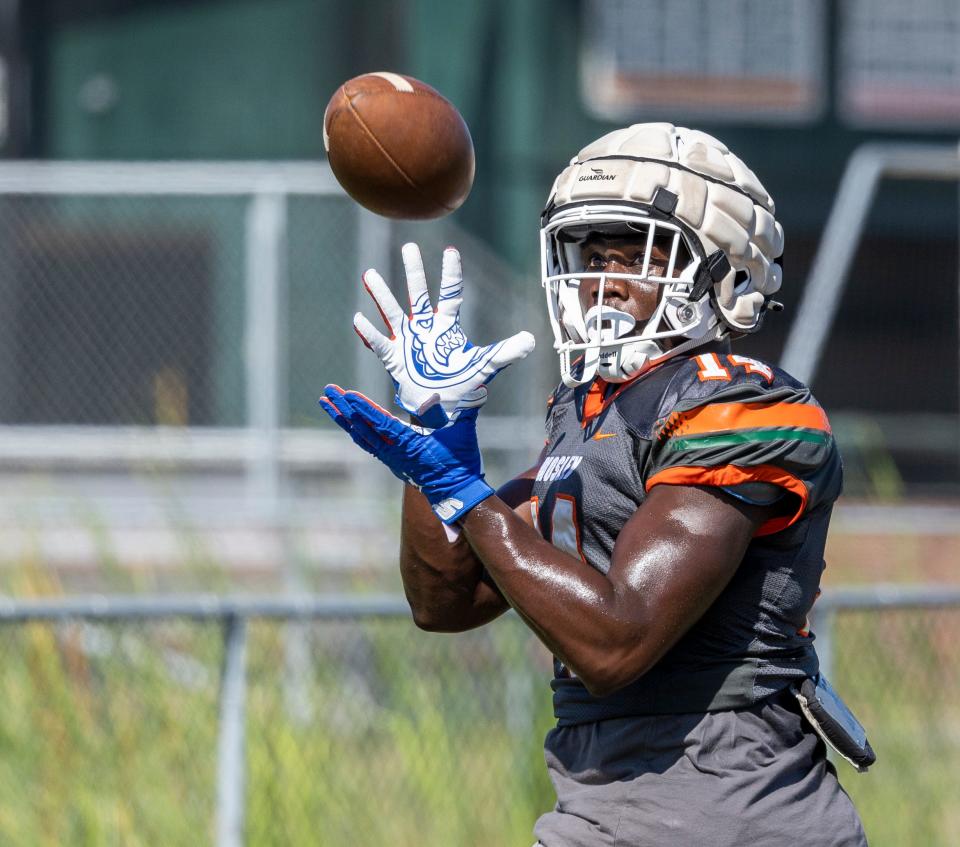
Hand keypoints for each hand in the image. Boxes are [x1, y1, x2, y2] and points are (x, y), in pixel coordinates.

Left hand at [319, 384, 493, 523]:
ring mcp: (391, 458)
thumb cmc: (460, 463)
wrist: (457, 494)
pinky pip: (367, 443)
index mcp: (409, 444)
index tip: (345, 394)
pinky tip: (347, 421)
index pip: (380, 423)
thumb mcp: (462, 433)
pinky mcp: (392, 461)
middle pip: (362, 428)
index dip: (362, 408)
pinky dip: (355, 429)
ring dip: (343, 418)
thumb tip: (476, 386)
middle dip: (343, 409)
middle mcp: (394, 452)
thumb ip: (464, 408)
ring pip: (360, 436)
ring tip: (327, 402)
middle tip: (326, 391)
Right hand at [353, 243, 534, 427]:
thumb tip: (532, 341)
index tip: (450, 251)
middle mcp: (425, 329)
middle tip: (409, 247)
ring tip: (369, 274)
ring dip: (381, 295)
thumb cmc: (462, 387)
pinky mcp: (394, 359)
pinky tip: (359, 319)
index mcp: (447, 327)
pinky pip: (379, 343)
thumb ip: (506, 353)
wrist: (441, 412)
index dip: (450, 274)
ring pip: (393, 312)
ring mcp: (406, 342)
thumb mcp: (485, 367)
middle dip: (414, 272)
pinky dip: (370, 332)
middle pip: (418, 295)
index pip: (450, 294)